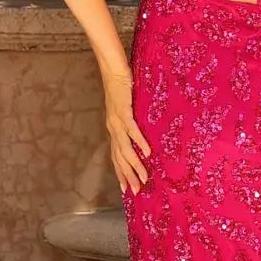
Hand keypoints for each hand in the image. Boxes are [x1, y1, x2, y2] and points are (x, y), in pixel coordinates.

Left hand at [103, 64, 151, 194]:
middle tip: (136, 191)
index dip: (121, 173)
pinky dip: (139, 142)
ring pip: (125, 149)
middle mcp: (113, 128)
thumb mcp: (125, 108)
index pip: (116, 157)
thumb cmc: (121, 87)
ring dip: (134, 164)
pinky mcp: (124, 111)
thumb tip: (143, 134)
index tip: (126, 189)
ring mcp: (117, 121)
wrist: (113, 69)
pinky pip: (132, 130)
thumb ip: (131, 122)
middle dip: (128, 176)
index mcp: (113, 129)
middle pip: (120, 158)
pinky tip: (147, 152)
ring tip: (144, 177)